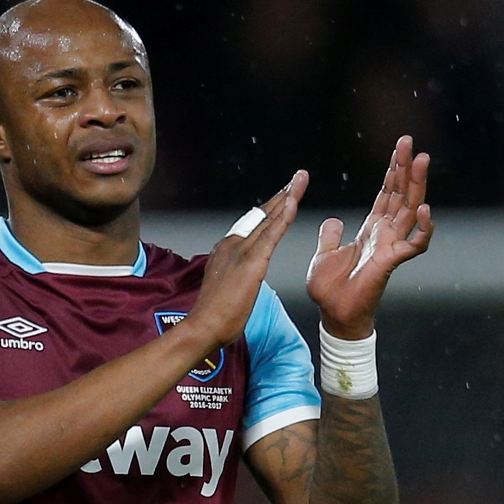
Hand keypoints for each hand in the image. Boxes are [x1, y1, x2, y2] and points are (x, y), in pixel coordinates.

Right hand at [186, 171, 309, 348]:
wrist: (204, 326)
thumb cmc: (214, 314)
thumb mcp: (225, 286)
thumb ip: (234, 273)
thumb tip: (243, 274)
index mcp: (226, 249)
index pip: (252, 223)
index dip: (270, 208)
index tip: (283, 196)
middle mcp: (232, 244)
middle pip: (261, 214)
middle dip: (281, 195)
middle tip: (297, 178)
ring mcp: (241, 251)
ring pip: (268, 218)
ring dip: (286, 197)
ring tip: (299, 180)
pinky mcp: (252, 262)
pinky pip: (271, 234)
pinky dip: (283, 217)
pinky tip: (292, 202)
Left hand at [306, 135, 433, 338]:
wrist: (332, 313)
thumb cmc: (330, 289)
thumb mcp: (324, 254)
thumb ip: (330, 235)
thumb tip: (333, 219)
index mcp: (370, 229)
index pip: (386, 194)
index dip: (392, 171)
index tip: (400, 147)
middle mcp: (385, 234)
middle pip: (401, 194)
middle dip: (405, 168)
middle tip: (410, 142)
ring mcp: (391, 246)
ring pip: (409, 210)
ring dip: (417, 185)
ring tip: (421, 160)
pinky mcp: (391, 261)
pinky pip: (415, 243)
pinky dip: (423, 227)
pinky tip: (424, 209)